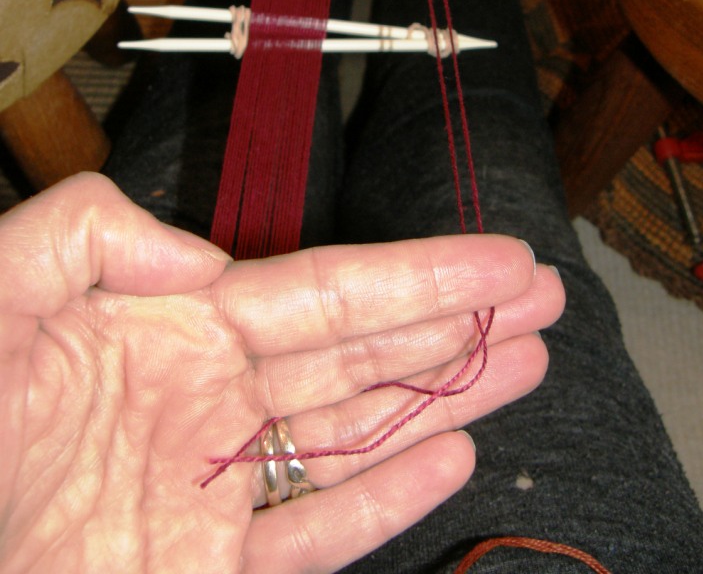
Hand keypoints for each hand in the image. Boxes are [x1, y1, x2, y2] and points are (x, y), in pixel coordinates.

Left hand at [0, 173, 562, 573]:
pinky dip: (386, 497)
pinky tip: (452, 452)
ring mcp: (216, 483)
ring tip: (529, 361)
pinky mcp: (208, 567)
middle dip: (458, 322)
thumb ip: (87, 233)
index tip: (501, 258)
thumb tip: (206, 256)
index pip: (327, 291)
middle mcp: (211, 393)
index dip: (421, 274)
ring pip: (356, 431)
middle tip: (545, 297)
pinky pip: (314, 531)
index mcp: (176, 321)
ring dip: (446, 394)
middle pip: (363, 353)